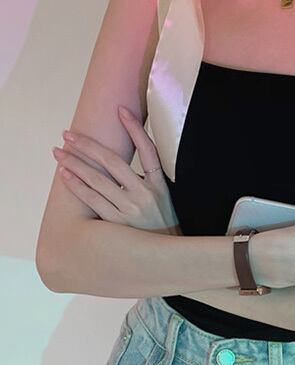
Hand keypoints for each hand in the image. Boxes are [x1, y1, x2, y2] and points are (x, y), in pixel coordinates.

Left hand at [52, 106, 180, 234]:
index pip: (148, 150)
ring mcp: (130, 210)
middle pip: (113, 162)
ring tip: (59, 152)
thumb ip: (146, 180)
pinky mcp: (117, 224)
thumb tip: (120, 159)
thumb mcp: (163, 198)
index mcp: (160, 185)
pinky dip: (76, 186)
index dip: (135, 129)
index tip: (120, 110)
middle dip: (88, 145)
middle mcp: (145, 195)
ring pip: (97, 180)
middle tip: (68, 134)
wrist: (165, 254)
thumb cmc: (161, 223)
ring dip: (75, 163)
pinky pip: (92, 200)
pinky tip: (65, 175)